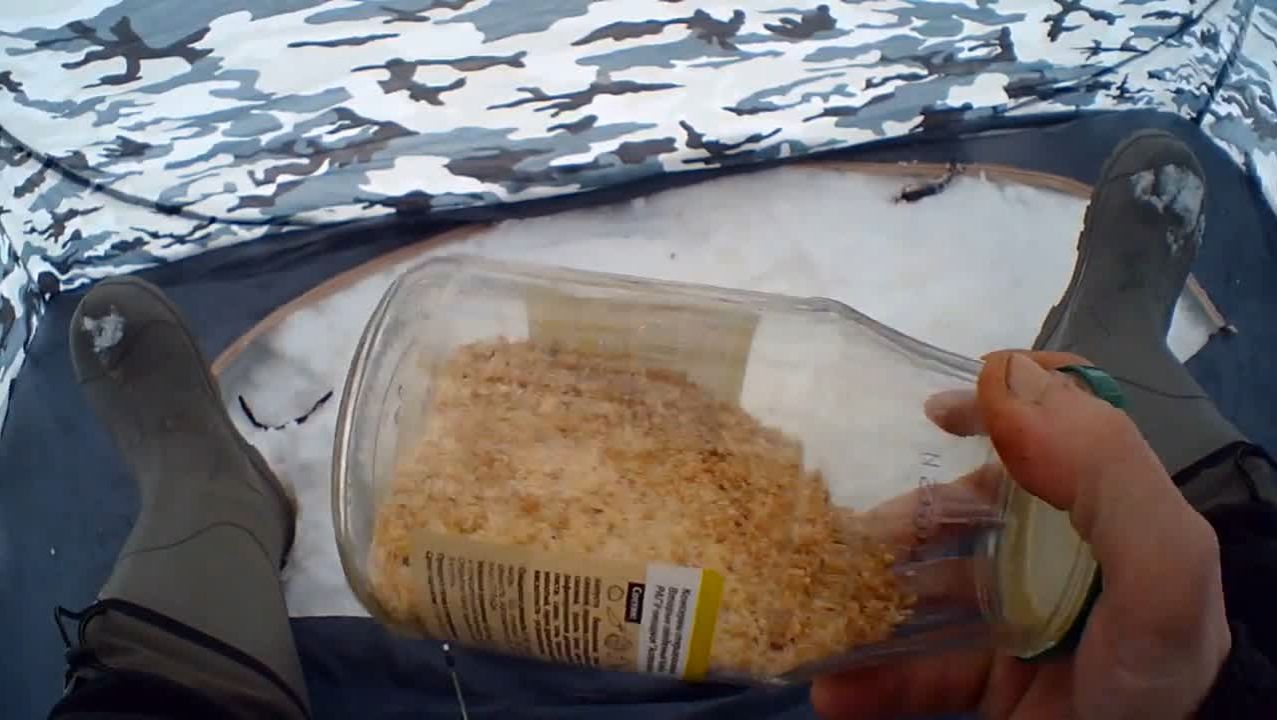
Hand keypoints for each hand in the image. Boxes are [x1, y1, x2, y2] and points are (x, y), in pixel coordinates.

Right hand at [812, 351, 1230, 719]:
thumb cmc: (1160, 669)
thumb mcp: (1161, 563)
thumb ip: (1103, 469)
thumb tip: (1002, 376)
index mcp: (1101, 507)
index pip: (1048, 426)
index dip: (992, 404)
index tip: (929, 414)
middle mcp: (1056, 554)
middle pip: (963, 505)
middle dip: (902, 517)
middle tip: (852, 540)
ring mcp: (1018, 619)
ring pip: (925, 586)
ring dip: (867, 596)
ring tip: (823, 611)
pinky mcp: (990, 680)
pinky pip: (917, 670)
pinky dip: (870, 681)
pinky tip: (834, 690)